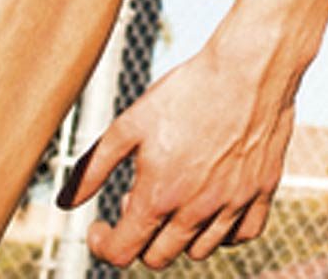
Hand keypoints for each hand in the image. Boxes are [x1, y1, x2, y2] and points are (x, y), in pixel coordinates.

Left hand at [56, 40, 297, 268]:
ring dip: (179, 235)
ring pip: (200, 251)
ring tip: (173, 195)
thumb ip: (93, 168)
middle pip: (159, 258)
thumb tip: (65, 203)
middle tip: (138, 199)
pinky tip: (211, 202)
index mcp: (159, 196)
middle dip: (140, 238)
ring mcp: (233, 205)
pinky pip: (242, 235)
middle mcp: (197, 211)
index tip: (100, 227)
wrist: (247, 69)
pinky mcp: (262, 193)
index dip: (103, 244)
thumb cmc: (185, 92)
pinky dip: (223, 230)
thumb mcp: (128, 126)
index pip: (123, 253)